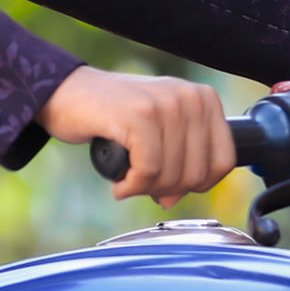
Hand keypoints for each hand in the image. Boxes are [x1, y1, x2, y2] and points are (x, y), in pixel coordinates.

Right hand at [38, 67, 235, 204]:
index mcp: (203, 98)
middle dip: (168, 189)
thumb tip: (176, 198)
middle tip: (142, 184)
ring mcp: (165, 104)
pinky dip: (132, 186)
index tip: (170, 184)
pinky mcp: (140, 116)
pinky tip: (119, 183)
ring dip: (146, 189)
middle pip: (197, 173)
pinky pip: (149, 171)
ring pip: (173, 175)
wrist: (66, 92)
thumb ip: (179, 160)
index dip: (197, 184)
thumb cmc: (112, 114)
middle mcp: (189, 97)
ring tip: (128, 181)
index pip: (223, 161)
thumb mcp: (159, 130)